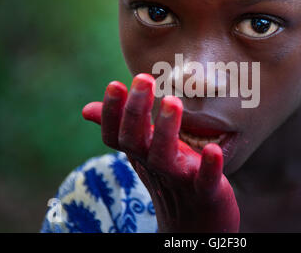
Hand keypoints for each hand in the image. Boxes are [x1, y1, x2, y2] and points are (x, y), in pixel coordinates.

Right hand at [81, 74, 239, 231]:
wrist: (194, 221)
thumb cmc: (168, 177)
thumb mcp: (144, 150)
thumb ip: (122, 127)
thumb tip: (86, 109)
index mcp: (140, 153)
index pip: (116, 135)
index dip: (112, 113)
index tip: (115, 84)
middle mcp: (154, 165)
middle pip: (136, 141)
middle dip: (136, 111)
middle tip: (143, 79)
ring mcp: (179, 179)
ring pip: (165, 157)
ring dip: (167, 130)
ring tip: (172, 101)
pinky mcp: (206, 192)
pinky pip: (205, 181)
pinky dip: (209, 167)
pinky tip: (214, 149)